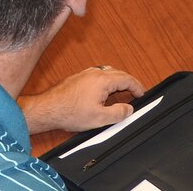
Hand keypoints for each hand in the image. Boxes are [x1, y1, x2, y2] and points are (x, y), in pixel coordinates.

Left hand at [18, 66, 144, 133]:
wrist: (50, 108)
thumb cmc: (70, 112)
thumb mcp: (99, 118)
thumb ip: (118, 113)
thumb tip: (129, 108)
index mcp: (102, 80)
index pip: (126, 79)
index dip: (137, 86)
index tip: (143, 94)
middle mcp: (95, 73)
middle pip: (118, 73)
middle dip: (129, 83)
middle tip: (136, 93)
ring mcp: (86, 74)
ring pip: (108, 73)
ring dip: (118, 81)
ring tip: (123, 92)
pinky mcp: (79, 78)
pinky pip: (99, 75)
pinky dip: (108, 81)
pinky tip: (105, 92)